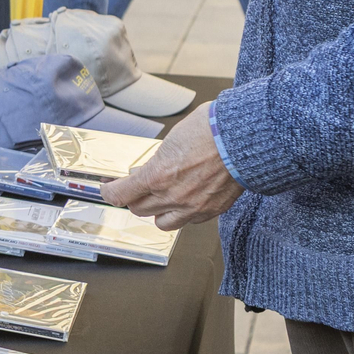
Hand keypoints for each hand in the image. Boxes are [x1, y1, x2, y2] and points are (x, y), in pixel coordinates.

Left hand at [102, 109, 243, 228]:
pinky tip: (186, 199)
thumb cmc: (211, 129)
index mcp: (157, 176)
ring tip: (161, 197)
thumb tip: (150, 170)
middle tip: (136, 188)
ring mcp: (193, 207)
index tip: (108, 187)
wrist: (244, 136)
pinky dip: (182, 213)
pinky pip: (188, 221)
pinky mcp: (212, 210)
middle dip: (134, 198)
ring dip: (156, 211)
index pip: (121, 195)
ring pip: (162, 223)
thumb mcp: (172, 140)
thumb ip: (158, 161)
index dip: (109, 192)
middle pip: (138, 209)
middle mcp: (173, 196)